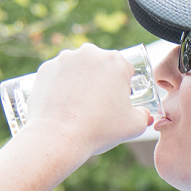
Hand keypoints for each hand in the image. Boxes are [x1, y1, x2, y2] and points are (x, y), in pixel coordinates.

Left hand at [18, 44, 154, 156]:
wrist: (58, 137)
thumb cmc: (99, 130)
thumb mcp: (135, 126)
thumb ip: (145, 116)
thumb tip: (144, 114)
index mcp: (116, 61)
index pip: (127, 69)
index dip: (126, 87)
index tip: (119, 101)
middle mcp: (90, 53)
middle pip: (101, 65)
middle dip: (103, 81)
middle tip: (99, 105)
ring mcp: (65, 59)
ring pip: (79, 68)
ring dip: (81, 81)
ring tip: (80, 106)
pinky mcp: (46, 68)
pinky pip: (59, 74)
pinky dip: (62, 85)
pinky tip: (63, 104)